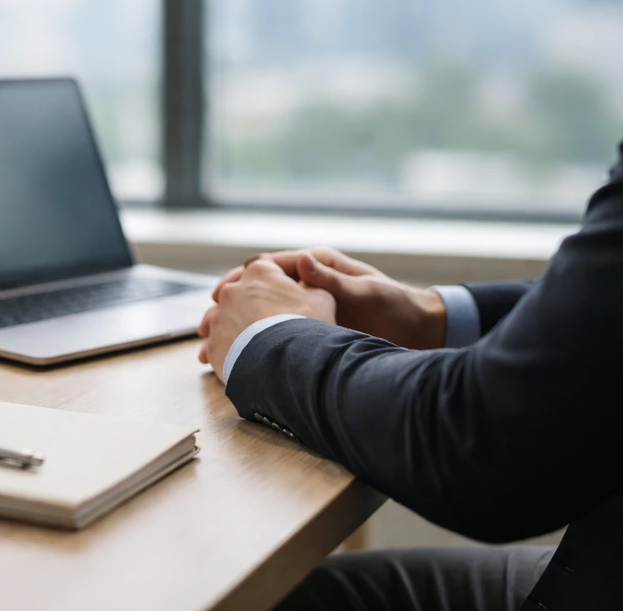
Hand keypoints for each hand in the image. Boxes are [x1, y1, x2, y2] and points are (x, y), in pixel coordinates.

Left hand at [198, 256, 335, 381]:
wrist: (287, 362)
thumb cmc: (307, 327)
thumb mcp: (322, 298)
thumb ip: (311, 286)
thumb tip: (307, 285)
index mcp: (259, 272)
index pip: (263, 270)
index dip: (273, 285)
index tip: (279, 298)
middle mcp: (233, 289)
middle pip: (238, 294)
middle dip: (248, 306)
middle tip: (261, 323)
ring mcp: (219, 316)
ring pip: (220, 319)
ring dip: (229, 327)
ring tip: (243, 344)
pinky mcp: (212, 343)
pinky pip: (213, 345)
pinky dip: (222, 351)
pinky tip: (232, 360)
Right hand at [212, 247, 445, 349]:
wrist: (418, 331)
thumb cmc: (396, 307)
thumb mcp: (366, 292)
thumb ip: (332, 280)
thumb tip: (301, 261)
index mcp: (316, 265)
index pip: (267, 266)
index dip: (240, 280)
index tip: (220, 294)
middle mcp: (305, 283)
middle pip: (254, 291)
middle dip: (226, 308)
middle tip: (204, 326)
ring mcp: (304, 306)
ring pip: (257, 314)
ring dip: (232, 330)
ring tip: (206, 349)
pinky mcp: (308, 328)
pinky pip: (272, 333)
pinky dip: (250, 345)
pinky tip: (233, 361)